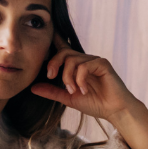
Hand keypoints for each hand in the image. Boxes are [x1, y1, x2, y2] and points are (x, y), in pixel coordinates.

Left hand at [30, 33, 147, 148]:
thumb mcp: (69, 98)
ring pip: (73, 60)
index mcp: (76, 66)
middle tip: (50, 77)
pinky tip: (84, 90)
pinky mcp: (102, 64)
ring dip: (68, 77)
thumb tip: (32, 87)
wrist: (115, 111)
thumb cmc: (96, 104)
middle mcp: (85, 60)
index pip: (63, 49)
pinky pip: (84, 66)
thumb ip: (52, 92)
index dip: (53, 40)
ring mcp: (94, 60)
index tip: (44, 37)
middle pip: (64, 52)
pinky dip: (80, 79)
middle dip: (54, 63)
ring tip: (73, 91)